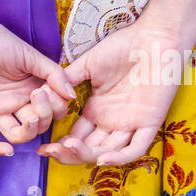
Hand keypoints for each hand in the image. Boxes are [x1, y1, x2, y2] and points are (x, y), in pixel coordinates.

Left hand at [0, 12, 73, 156]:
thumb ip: (53, 74)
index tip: (52, 93)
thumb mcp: (29, 55)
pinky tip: (6, 150)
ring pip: (16, 134)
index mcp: (30, 88)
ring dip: (26, 132)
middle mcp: (15, 102)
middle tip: (38, 97)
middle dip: (43, 117)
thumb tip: (72, 96)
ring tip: (30, 118)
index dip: (55, 108)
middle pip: (36, 125)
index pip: (51, 110)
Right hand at [39, 15, 195, 165]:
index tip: (40, 146)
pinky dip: (119, 157)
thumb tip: (43, 95)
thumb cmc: (124, 45)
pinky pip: (135, 148)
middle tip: (48, 150)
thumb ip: (66, 79)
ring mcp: (130, 123)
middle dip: (66, 153)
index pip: (76, 136)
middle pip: (88, 148)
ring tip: (67, 148)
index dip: (58, 145)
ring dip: (86, 155)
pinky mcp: (149, 122)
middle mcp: (112, 121)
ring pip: (106, 151)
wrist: (155, 36)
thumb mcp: (88, 64)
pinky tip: (100, 159)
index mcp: (97, 110)